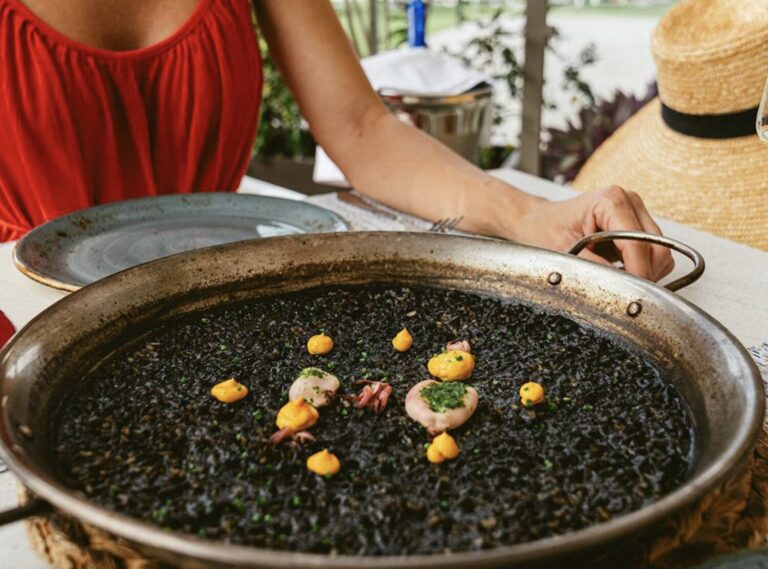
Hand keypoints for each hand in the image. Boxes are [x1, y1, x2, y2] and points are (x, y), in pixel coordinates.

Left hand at [509, 186, 673, 280]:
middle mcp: (629, 201)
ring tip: (615, 276)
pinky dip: (642, 267)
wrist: (537, 221)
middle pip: (658, 248)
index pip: (638, 244)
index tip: (629, 295)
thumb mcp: (562, 252)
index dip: (637, 274)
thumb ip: (593, 268)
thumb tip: (620, 285)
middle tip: (622, 291)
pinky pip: (654, 253)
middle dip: (643, 274)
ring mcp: (636, 210)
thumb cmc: (543, 230)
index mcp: (611, 201)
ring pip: (660, 252)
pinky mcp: (638, 223)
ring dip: (644, 271)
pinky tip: (618, 269)